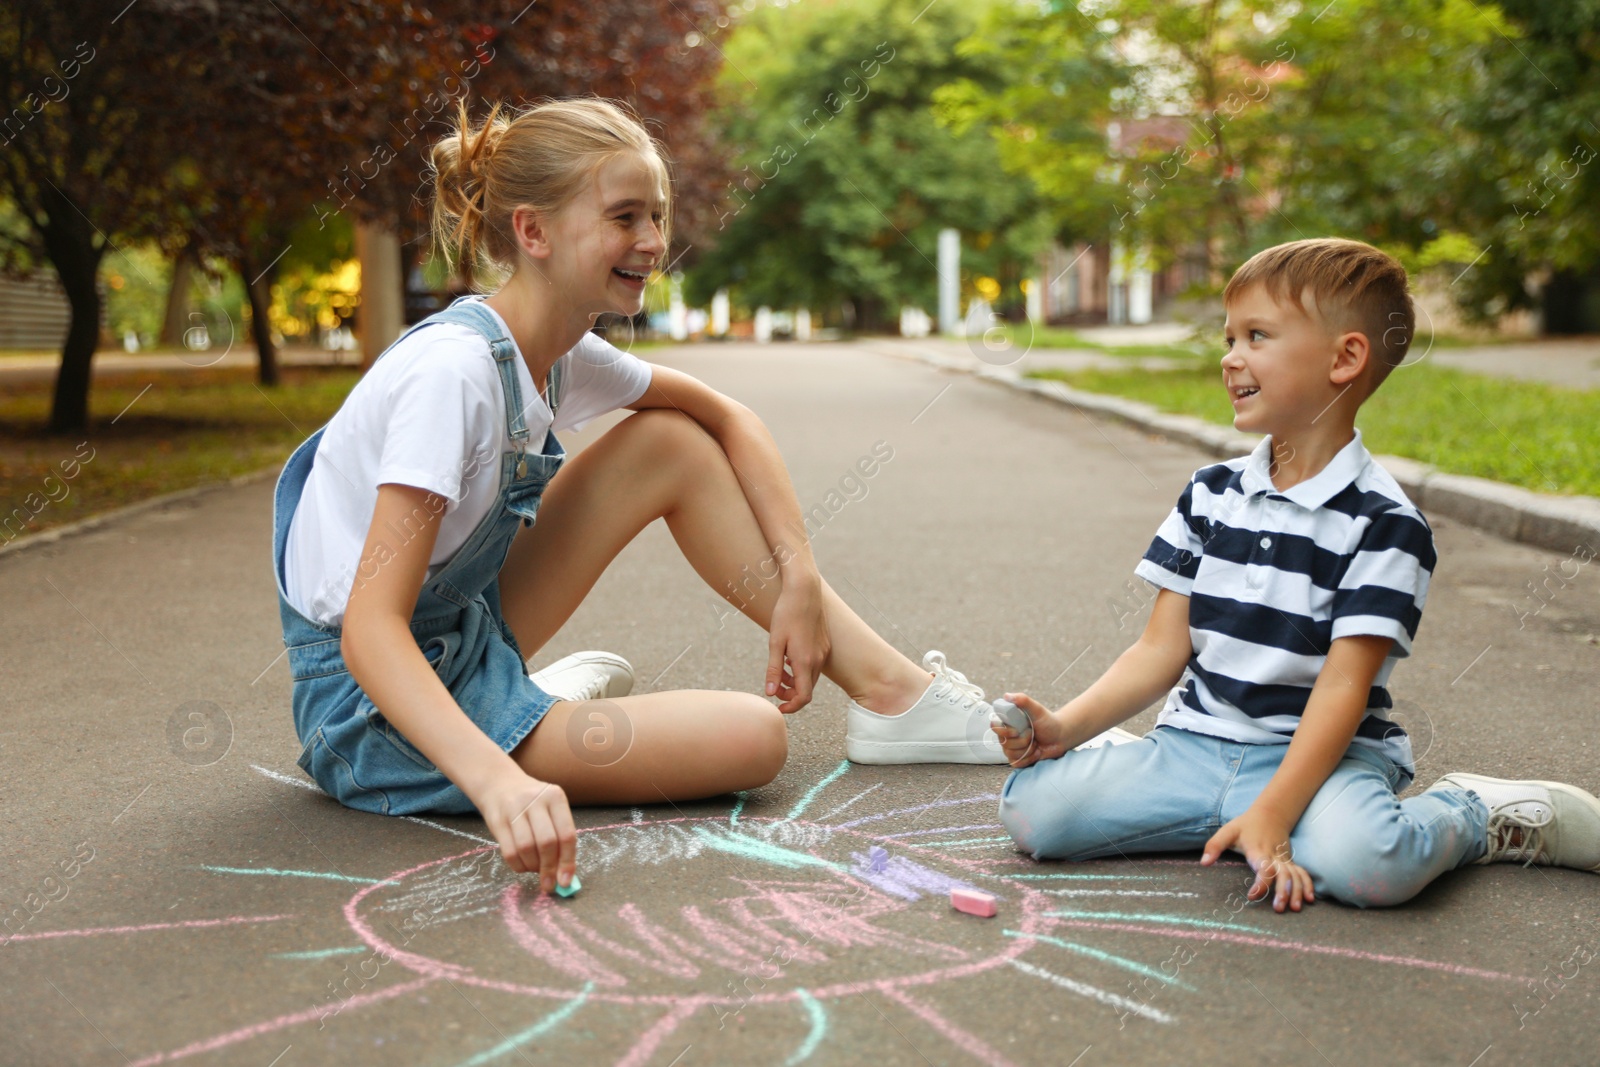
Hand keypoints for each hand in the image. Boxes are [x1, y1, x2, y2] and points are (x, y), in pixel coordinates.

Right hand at [475, 772, 576, 895]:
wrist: (500, 784)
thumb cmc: (533, 804)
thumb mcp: (551, 810)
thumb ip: (560, 838)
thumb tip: (566, 876)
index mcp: (556, 797)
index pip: (567, 834)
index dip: (568, 861)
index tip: (566, 882)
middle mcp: (536, 800)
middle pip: (547, 842)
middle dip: (549, 868)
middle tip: (549, 884)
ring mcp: (515, 808)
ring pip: (527, 848)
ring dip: (533, 867)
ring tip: (535, 870)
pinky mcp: (497, 820)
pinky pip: (509, 851)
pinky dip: (518, 866)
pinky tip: (523, 866)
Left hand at [766, 574, 829, 712]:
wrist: (804, 591)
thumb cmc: (786, 614)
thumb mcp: (775, 643)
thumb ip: (773, 670)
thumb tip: (770, 693)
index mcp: (805, 661)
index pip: (804, 697)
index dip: (792, 707)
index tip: (779, 707)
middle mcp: (818, 660)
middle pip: (807, 689)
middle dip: (791, 694)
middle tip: (774, 687)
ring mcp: (823, 652)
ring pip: (811, 678)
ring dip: (796, 681)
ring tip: (780, 670)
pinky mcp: (824, 644)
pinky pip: (815, 665)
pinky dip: (802, 669)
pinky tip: (790, 657)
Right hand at [990, 692, 1068, 767]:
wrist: (1060, 737)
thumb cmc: (1048, 722)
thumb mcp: (1037, 709)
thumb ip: (1023, 700)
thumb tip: (1006, 696)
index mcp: (1008, 722)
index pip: (994, 726)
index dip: (1003, 731)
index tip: (1016, 730)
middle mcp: (1007, 735)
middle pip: (1004, 743)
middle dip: (1022, 740)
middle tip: (1032, 734)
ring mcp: (1012, 748)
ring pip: (1010, 754)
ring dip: (1027, 749)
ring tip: (1035, 743)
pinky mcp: (1018, 759)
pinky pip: (1017, 763)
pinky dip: (1029, 758)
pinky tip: (1036, 752)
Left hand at [1201, 807, 1313, 912]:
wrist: (1270, 814)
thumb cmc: (1245, 826)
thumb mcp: (1227, 831)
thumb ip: (1214, 846)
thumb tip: (1204, 863)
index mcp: (1259, 851)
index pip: (1264, 868)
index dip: (1261, 883)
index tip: (1252, 896)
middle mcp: (1275, 857)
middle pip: (1284, 875)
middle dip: (1283, 891)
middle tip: (1279, 909)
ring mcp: (1284, 860)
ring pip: (1296, 876)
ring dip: (1297, 891)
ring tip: (1294, 908)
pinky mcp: (1290, 862)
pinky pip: (1302, 873)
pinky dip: (1308, 885)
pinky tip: (1310, 899)